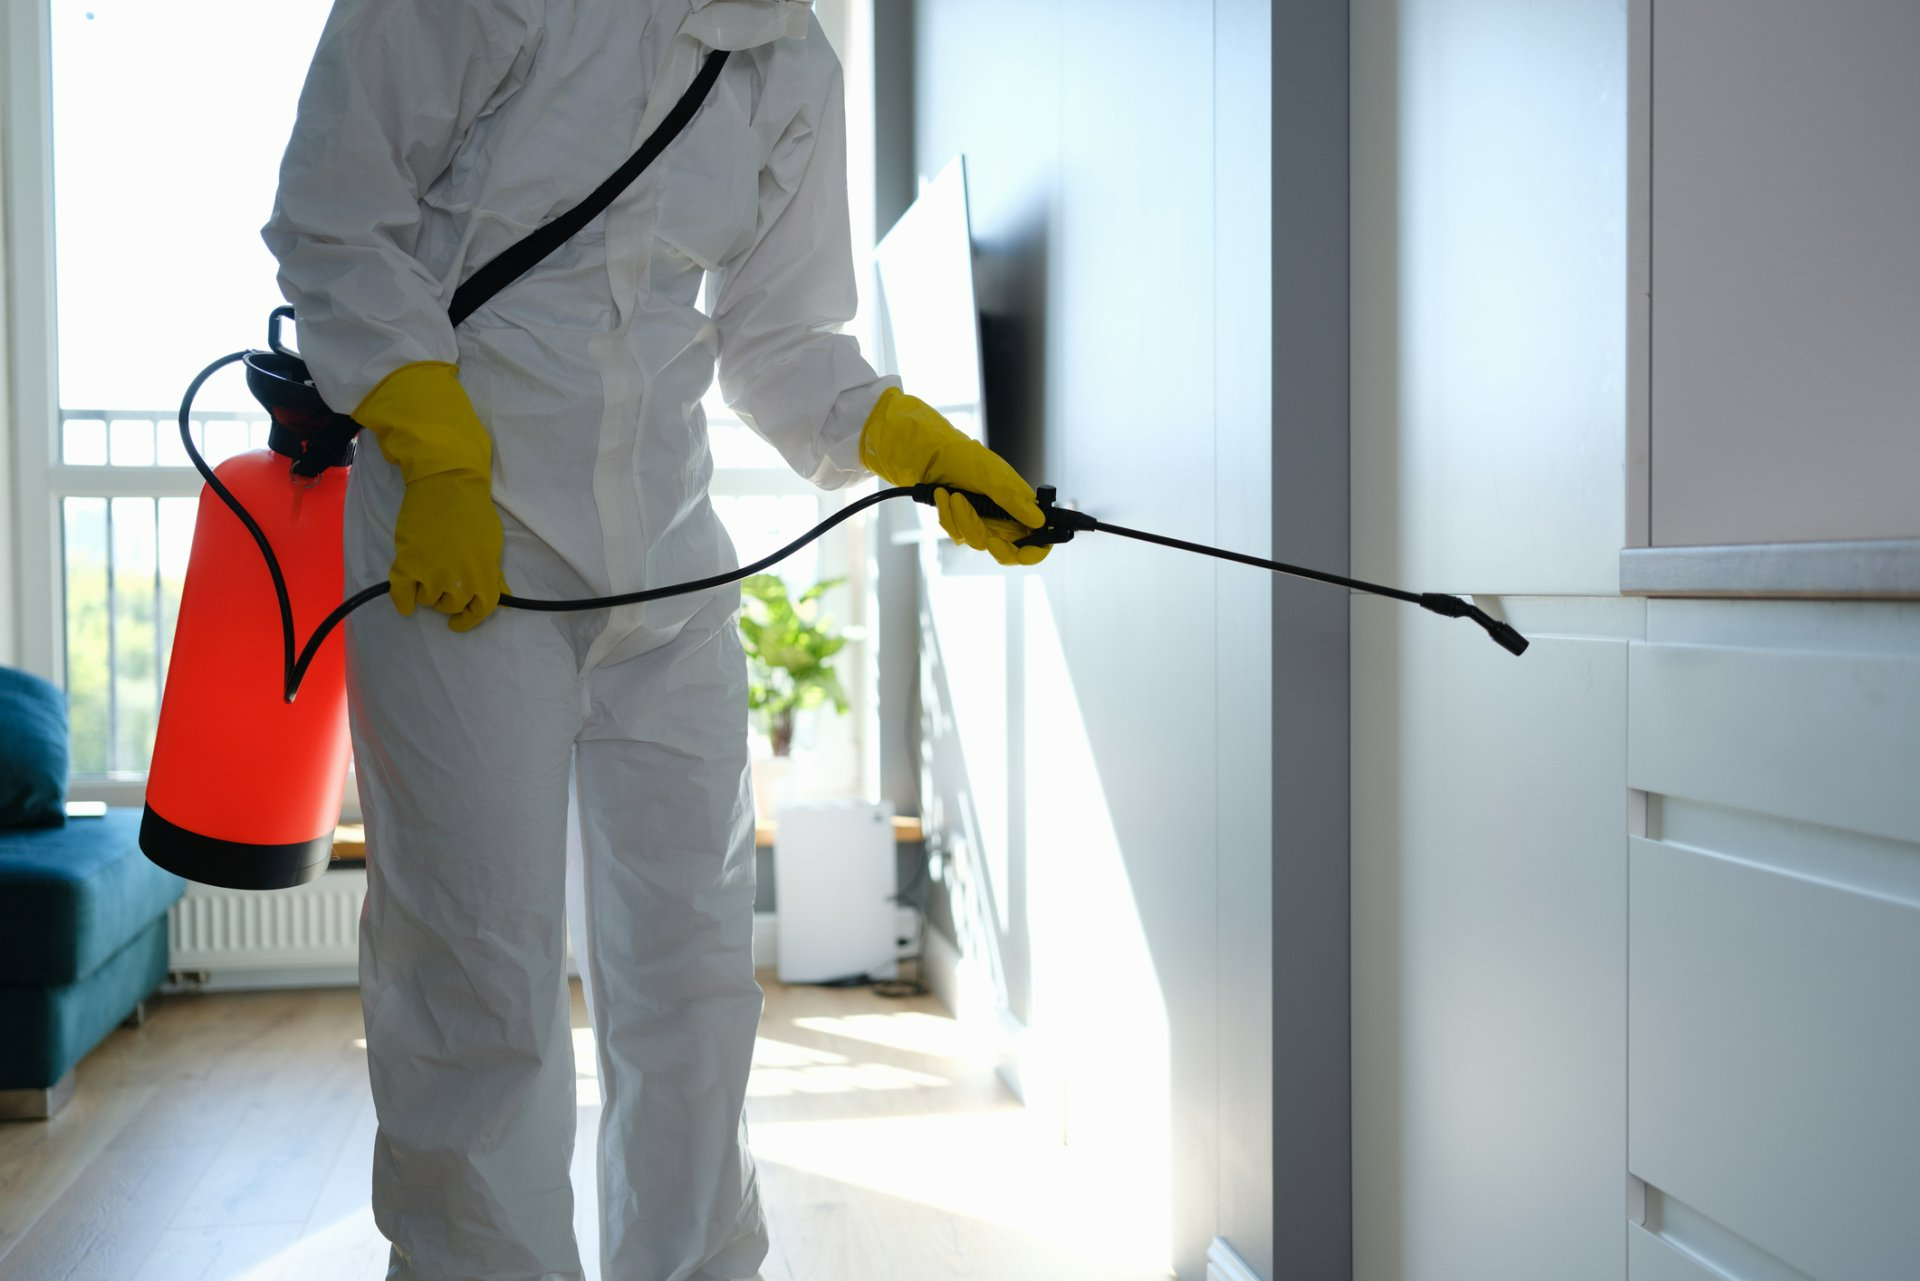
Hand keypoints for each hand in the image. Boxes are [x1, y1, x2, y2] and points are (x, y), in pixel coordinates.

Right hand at [353, 362, 508, 630]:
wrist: (447, 483)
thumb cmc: (473, 510)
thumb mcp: (492, 544)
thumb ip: (492, 573)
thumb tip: (499, 594)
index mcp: (484, 576)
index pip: (480, 611)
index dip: (468, 620)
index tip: (458, 622)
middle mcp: (459, 581)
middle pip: (450, 606)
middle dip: (447, 599)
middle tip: (442, 582)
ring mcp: (432, 575)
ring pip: (427, 601)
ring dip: (426, 593)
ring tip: (426, 575)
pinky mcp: (408, 564)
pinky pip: (401, 595)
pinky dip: (401, 601)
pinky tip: (404, 602)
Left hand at [858, 388, 1049, 565]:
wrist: (932, 456)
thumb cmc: (967, 459)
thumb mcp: (994, 478)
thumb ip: (1015, 501)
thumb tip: (1040, 521)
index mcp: (1020, 506)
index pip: (1038, 539)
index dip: (1036, 552)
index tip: (1022, 554)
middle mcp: (1005, 518)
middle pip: (1009, 551)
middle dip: (997, 546)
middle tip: (991, 542)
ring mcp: (983, 523)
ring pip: (977, 542)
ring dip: (962, 519)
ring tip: (954, 495)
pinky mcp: (963, 524)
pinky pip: (957, 533)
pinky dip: (948, 515)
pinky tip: (943, 495)